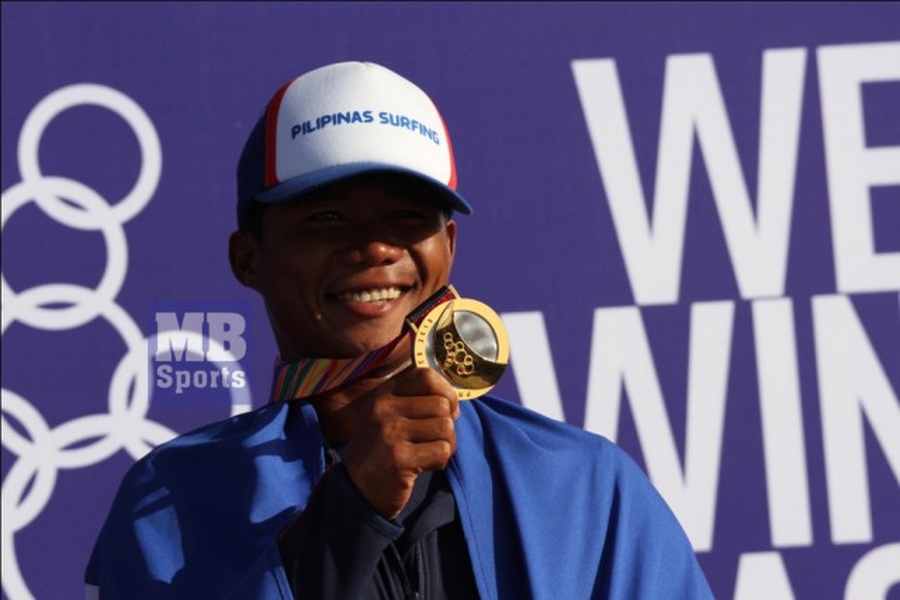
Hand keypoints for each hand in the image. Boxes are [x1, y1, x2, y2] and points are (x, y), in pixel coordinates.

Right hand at [343, 366, 459, 519]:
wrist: (358, 491)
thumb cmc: (381, 450)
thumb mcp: (387, 417)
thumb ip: (414, 402)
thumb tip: (454, 402)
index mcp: (382, 396)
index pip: (425, 376)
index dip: (446, 391)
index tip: (448, 408)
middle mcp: (383, 410)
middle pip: (441, 404)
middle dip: (448, 423)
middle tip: (436, 439)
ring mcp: (389, 434)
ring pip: (445, 427)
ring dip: (447, 444)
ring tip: (430, 453)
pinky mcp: (399, 460)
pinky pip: (442, 451)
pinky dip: (441, 461)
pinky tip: (425, 466)